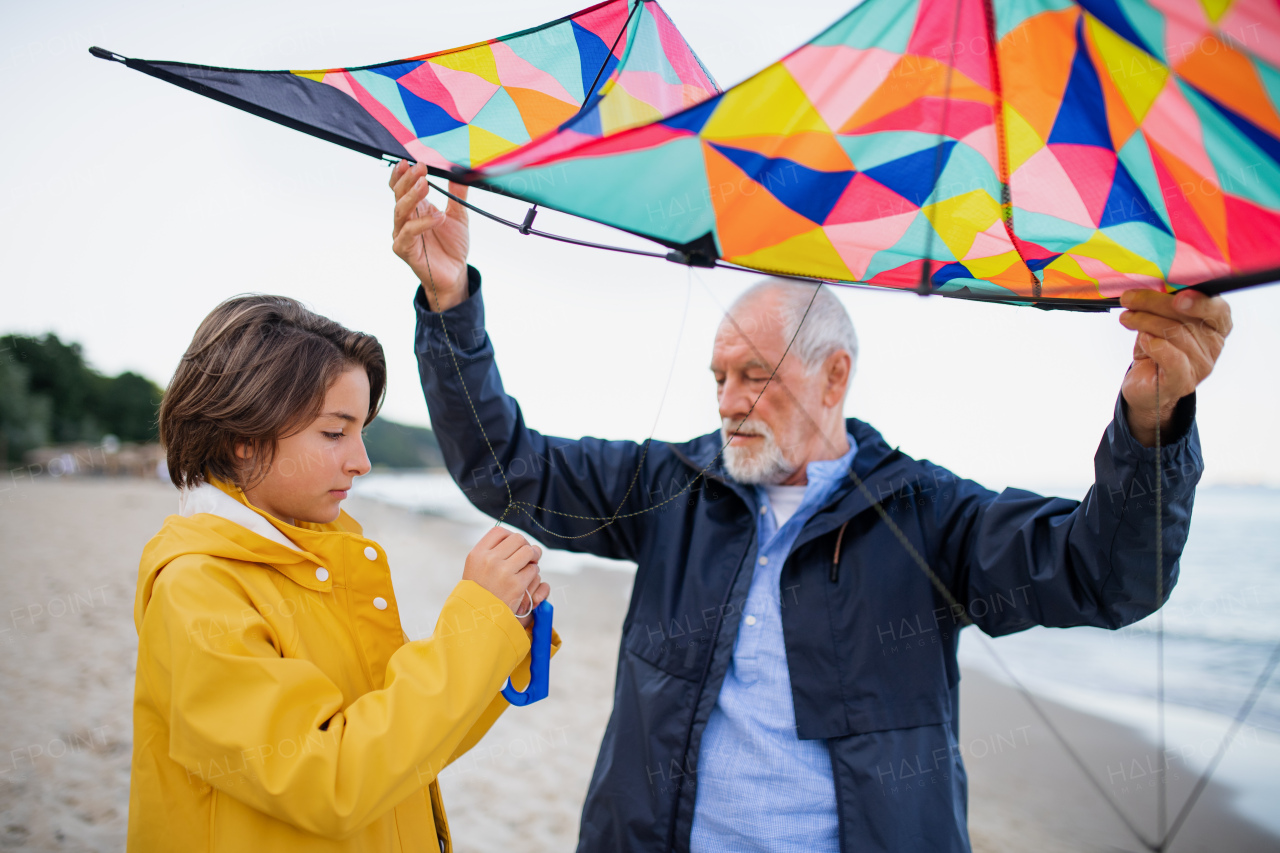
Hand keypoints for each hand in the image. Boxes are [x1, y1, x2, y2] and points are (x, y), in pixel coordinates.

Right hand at [390, 161, 470, 311]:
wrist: (455, 273)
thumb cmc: (452, 245)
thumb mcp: (459, 215)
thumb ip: (457, 194)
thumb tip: (459, 172)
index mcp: (415, 208)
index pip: (401, 187)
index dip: (402, 174)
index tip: (411, 161)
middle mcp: (405, 219)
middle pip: (398, 195)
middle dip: (408, 180)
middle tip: (420, 168)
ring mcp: (402, 234)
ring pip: (400, 211)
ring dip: (412, 196)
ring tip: (425, 184)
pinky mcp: (404, 250)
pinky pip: (409, 234)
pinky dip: (423, 224)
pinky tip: (438, 217)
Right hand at [462, 527, 549, 627]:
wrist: (477, 620)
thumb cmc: (478, 594)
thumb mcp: (475, 569)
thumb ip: (491, 552)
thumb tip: (515, 539)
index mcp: (477, 554)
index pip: (500, 532)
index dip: (511, 536)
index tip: (514, 545)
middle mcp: (489, 560)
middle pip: (518, 539)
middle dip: (525, 546)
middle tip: (527, 556)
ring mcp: (504, 572)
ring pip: (529, 552)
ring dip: (532, 559)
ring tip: (528, 566)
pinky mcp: (517, 585)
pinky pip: (533, 571)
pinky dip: (533, 575)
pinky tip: (526, 582)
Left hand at [1118, 288, 1231, 446]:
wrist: (1144, 385)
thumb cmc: (1154, 347)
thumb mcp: (1159, 321)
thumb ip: (1163, 305)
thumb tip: (1148, 285)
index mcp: (1215, 326)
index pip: (1218, 309)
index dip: (1200, 301)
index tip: (1177, 296)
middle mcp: (1213, 346)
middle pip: (1187, 318)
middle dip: (1154, 303)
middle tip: (1129, 298)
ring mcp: (1200, 365)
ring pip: (1174, 334)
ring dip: (1144, 321)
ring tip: (1127, 318)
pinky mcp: (1183, 381)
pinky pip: (1172, 359)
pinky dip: (1154, 345)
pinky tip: (1143, 340)